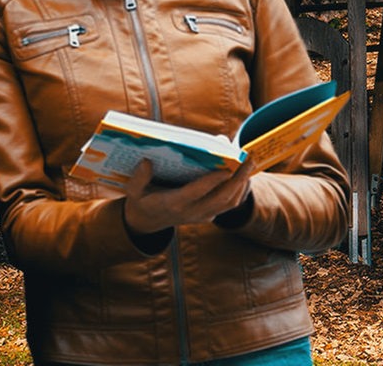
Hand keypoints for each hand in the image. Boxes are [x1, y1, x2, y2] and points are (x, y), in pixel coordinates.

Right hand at [123, 159, 253, 235]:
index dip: (212, 181)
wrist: (147, 223)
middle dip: (238, 179)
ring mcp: (202, 216)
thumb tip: (146, 162)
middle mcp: (191, 212)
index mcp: (173, 204)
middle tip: (248, 159)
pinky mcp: (209, 216)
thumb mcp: (133, 192)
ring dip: (243, 184)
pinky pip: (230, 205)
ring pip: (230, 203)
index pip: (197, 192)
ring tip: (249, 163)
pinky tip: (245, 174)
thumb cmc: (142, 202)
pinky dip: (241, 190)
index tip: (226, 167)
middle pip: (222, 198)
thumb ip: (139, 178)